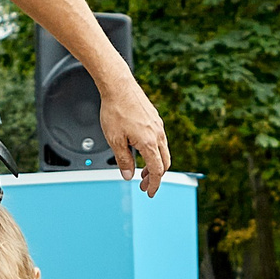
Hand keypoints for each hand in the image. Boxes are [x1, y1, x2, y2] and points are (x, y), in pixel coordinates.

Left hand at [99, 76, 170, 195]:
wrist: (119, 86)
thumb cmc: (115, 110)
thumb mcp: (115, 140)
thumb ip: (123, 160)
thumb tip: (128, 175)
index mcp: (149, 142)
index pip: (157, 171)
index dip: (154, 184)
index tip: (150, 192)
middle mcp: (158, 134)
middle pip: (164, 163)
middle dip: (155, 177)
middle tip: (143, 184)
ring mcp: (158, 126)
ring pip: (163, 151)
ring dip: (154, 164)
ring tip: (142, 170)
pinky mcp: (155, 119)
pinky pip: (160, 140)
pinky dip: (154, 151)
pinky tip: (142, 151)